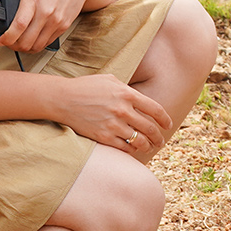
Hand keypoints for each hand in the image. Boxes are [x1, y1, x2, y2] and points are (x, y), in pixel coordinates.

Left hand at [0, 0, 92, 52]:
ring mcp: (56, 21)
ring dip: (24, 48)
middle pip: (26, 40)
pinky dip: (37, 45)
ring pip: (36, 46)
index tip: (1, 40)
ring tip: (18, 44)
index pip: (18, 25)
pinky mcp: (63, 26)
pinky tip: (31, 41)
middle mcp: (46, 12)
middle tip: (8, 42)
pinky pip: (47, 43)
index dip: (7, 37)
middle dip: (13, 45)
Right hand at [49, 74, 172, 152]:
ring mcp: (113, 124)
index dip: (165, 120)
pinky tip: (133, 149)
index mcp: (127, 94)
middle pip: (150, 128)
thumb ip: (127, 89)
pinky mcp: (103, 136)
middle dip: (159, 137)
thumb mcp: (110, 80)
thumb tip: (139, 99)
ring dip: (147, 146)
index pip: (155, 110)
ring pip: (139, 141)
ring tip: (149, 147)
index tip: (168, 125)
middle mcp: (123, 110)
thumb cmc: (86, 87)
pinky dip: (131, 150)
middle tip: (161, 141)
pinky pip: (124, 148)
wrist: (62, 99)